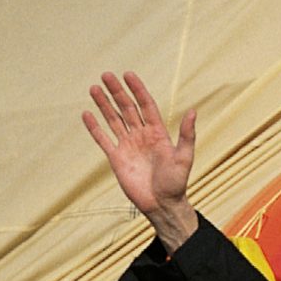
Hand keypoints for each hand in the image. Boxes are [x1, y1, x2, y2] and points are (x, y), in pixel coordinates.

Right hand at [84, 70, 199, 249]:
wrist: (162, 205)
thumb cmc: (176, 183)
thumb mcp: (184, 157)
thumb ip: (186, 134)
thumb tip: (193, 111)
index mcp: (157, 133)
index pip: (145, 105)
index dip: (137, 90)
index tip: (128, 74)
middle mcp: (141, 135)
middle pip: (127, 108)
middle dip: (117, 92)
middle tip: (106, 75)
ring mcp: (128, 145)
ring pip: (113, 120)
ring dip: (104, 104)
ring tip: (94, 88)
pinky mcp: (117, 158)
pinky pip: (103, 139)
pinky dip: (95, 127)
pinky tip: (87, 114)